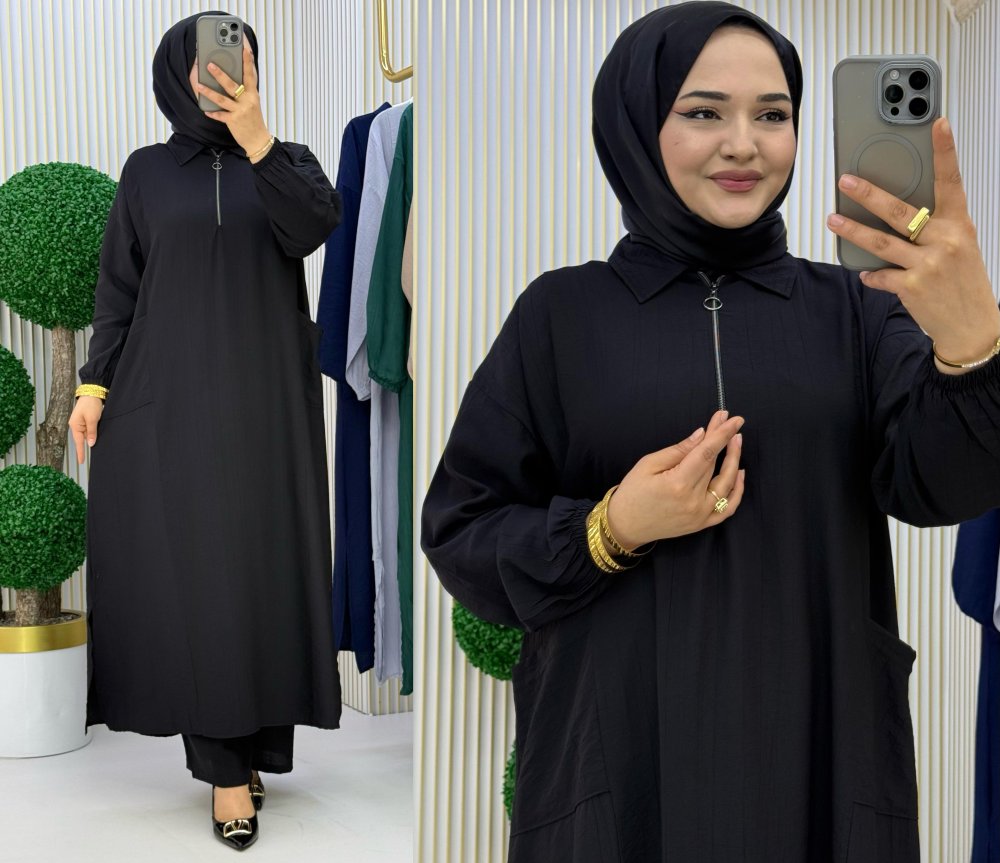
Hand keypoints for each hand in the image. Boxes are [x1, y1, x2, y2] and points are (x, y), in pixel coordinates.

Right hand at [68, 396, 103, 464]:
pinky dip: (93, 432)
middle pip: (82, 439)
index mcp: (75, 426)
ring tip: (96, 440)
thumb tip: (90, 444)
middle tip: (93, 452)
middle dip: (88, 444)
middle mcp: (76, 426)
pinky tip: (97, 434)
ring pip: (87, 434)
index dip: (80, 452)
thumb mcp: (92, 419)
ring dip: (92, 437)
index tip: (81, 462)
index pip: (78, 443)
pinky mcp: (86, 420)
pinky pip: (89, 430)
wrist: (93, 392)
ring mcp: (81, 423)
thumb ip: (91, 432)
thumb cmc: (90, 405)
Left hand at [196, 40, 271, 158]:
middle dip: (220, 74)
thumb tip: (230, 78)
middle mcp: (248, 101)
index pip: (251, 74)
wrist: (259, 140)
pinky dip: (213, 113)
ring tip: (199, 85)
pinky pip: (221, 116)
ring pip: (223, 99)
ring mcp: (241, 111)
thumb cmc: (253, 119)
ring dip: (209, 91)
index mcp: (253, 94)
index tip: (245, 47)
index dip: (248, 60)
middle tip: (209, 64)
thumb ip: (244, 90)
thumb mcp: (252, 103)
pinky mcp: (234, 122)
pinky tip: (205, 110)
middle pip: (233, 85)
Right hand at [605, 410, 745, 548]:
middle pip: (715, 464)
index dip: (722, 433)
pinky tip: (740, 473)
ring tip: (736, 441)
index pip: (707, 453)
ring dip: (735, 460)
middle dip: (723, 439)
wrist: (625, 525)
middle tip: (727, 420)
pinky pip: (728, 508)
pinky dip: (738, 491)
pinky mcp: (702, 523)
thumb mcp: (648, 464)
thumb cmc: (633, 492)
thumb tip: (701, 434)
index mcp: (677, 484)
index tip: (734, 419)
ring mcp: (700, 514)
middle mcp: (693, 501)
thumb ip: (678, 450)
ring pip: (727, 483)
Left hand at [826, 117, 999, 372]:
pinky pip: (880, 275)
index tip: (938, 125)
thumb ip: (936, 227)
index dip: (946, 152)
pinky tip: (864, 273)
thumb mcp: (961, 246)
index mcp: (960, 225)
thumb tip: (902, 212)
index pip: (952, 181)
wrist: (973, 327)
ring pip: (881, 242)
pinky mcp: (912, 287)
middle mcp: (944, 241)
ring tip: (832, 219)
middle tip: (846, 180)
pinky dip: (871, 274)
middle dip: (869, 194)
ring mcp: (927, 265)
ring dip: (852, 230)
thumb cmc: (964, 283)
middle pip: (900, 211)